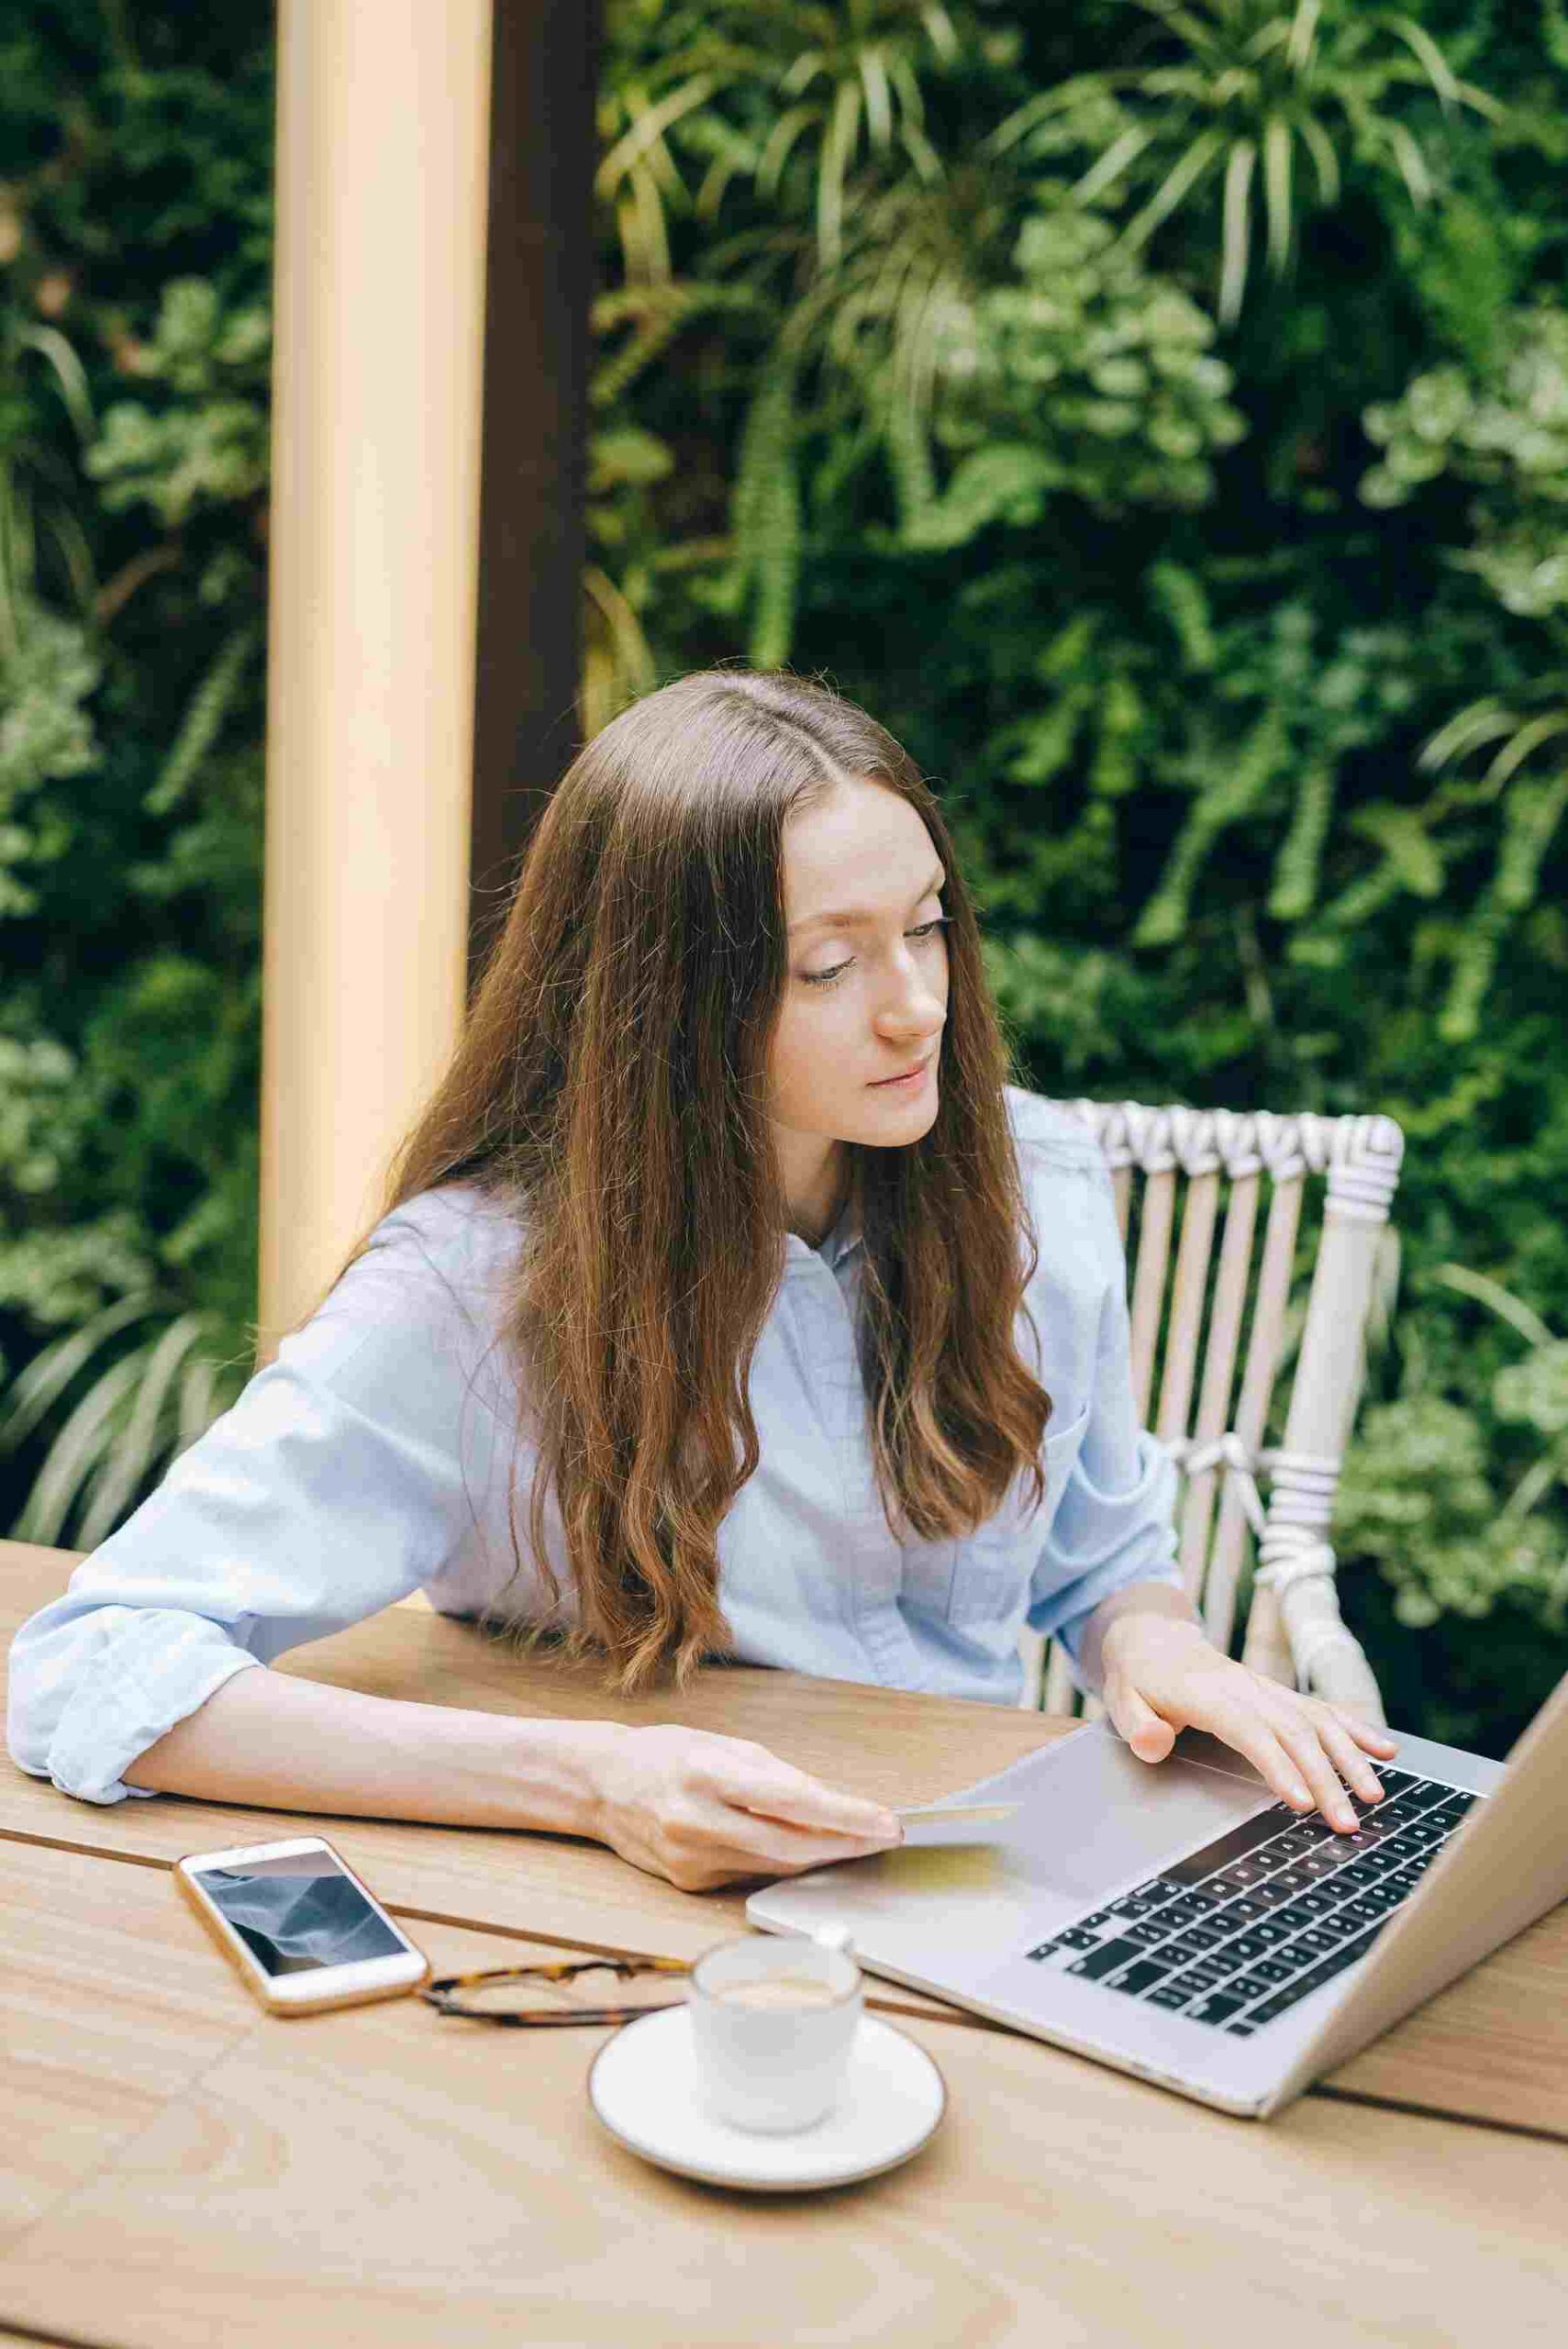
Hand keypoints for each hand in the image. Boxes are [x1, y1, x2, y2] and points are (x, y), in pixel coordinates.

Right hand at [581, 1723, 902, 1891]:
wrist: (602, 1785)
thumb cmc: (666, 1754)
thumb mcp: (723, 1744)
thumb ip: (778, 1775)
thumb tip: (832, 1802)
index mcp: (705, 1774)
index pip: (790, 1803)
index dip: (844, 1817)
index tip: (885, 1822)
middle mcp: (696, 1821)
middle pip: (789, 1846)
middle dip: (846, 1844)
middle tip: (884, 1837)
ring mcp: (691, 1859)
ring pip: (776, 1867)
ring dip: (822, 1856)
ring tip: (857, 1841)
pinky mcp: (691, 1883)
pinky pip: (753, 1875)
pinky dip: (783, 1862)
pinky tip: (805, 1849)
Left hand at [1098, 1612, 1399, 1831]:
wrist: (1154, 1639)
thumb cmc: (1138, 1678)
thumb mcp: (1120, 1700)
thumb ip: (1137, 1725)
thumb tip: (1156, 1744)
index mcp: (1208, 1694)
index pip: (1251, 1732)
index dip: (1278, 1766)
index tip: (1301, 1803)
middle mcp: (1246, 1688)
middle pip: (1294, 1732)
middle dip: (1325, 1779)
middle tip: (1347, 1824)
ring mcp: (1268, 1689)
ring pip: (1317, 1721)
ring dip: (1349, 1758)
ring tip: (1374, 1796)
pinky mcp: (1280, 1694)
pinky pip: (1323, 1709)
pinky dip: (1356, 1728)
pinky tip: (1386, 1750)